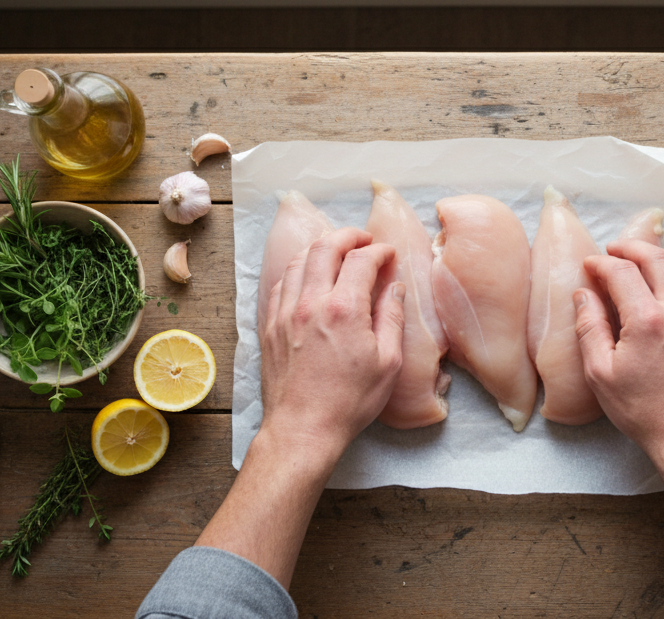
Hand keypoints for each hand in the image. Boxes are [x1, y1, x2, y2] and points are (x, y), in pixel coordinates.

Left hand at [258, 227, 405, 456]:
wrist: (303, 428)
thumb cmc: (349, 401)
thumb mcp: (388, 363)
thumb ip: (392, 318)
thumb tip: (393, 288)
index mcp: (344, 309)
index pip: (361, 260)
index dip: (378, 250)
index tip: (387, 254)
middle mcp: (311, 303)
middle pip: (325, 248)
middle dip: (347, 236)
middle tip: (362, 239)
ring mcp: (285, 313)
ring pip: (298, 261)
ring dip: (319, 249)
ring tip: (335, 252)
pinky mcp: (270, 326)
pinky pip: (280, 284)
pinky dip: (297, 270)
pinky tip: (307, 276)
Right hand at [573, 239, 663, 464]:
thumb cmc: (642, 410)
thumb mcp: (600, 373)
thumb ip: (589, 327)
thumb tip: (583, 295)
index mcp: (648, 320)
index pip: (622, 272)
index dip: (601, 264)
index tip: (589, 266)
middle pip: (656, 258)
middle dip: (631, 248)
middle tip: (613, 250)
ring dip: (658, 258)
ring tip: (639, 263)